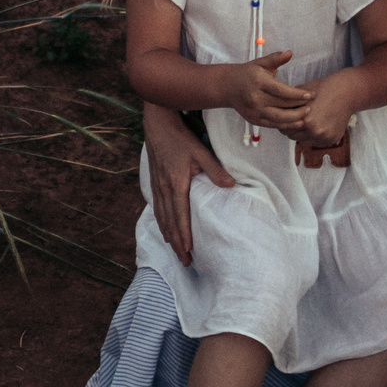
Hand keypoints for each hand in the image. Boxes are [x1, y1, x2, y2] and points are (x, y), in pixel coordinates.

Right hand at [145, 109, 235, 263]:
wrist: (157, 124)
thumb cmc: (180, 137)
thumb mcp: (201, 151)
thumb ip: (215, 170)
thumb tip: (231, 186)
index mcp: (176, 184)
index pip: (181, 216)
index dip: (184, 235)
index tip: (189, 252)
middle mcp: (164, 189)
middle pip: (170, 223)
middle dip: (177, 244)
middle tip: (185, 262)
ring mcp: (157, 187)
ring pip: (162, 218)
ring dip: (169, 236)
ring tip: (176, 251)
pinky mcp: (155, 182)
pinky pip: (157, 209)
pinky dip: (162, 223)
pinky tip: (164, 229)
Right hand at [221, 51, 310, 130]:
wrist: (228, 87)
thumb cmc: (248, 73)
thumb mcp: (261, 63)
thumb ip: (276, 58)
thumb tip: (290, 53)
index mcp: (259, 82)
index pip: (282, 91)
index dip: (298, 94)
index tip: (311, 95)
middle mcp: (256, 98)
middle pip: (282, 105)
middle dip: (299, 106)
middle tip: (312, 105)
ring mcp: (254, 111)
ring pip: (278, 118)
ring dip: (295, 118)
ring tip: (306, 115)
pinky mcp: (254, 120)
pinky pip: (272, 125)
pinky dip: (285, 125)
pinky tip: (296, 122)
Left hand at [289, 71, 358, 167]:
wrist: (346, 92)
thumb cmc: (321, 89)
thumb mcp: (300, 95)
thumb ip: (287, 106)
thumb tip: (272, 112)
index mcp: (304, 118)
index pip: (283, 127)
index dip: (282, 122)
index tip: (282, 118)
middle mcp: (314, 130)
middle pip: (292, 136)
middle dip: (290, 128)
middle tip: (291, 120)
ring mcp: (324, 136)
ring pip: (302, 140)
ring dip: (301, 134)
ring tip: (303, 123)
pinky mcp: (331, 139)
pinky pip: (314, 142)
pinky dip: (312, 136)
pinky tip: (315, 125)